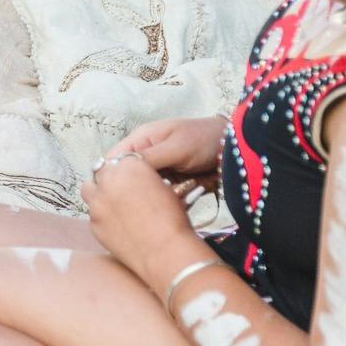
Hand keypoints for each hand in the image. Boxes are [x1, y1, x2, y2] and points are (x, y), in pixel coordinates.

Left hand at [81, 154, 198, 279]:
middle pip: (102, 170)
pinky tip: (116, 222)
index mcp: (130, 166)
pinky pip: (93, 212)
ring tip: (112, 201)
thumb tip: (138, 181)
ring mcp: (97, 202)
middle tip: (120, 186)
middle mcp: (109, 180)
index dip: (126, 167)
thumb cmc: (172, 220)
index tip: (129, 174)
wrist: (165, 250)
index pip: (121, 158)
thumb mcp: (167, 188)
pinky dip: (101, 214)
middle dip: (110, 176)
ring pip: (89, 188)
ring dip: (98, 191)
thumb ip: (145, 178)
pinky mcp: (93, 222)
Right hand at [104, 116, 227, 190]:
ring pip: (142, 189)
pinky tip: (173, 205)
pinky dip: (164, 201)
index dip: (109, 176)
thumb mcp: (175, 147)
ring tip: (163, 202)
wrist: (236, 149)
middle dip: (132, 190)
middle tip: (145, 200)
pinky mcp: (170, 183)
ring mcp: (158, 171)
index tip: (116, 193)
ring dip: (151, 197)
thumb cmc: (204, 140)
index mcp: (139, 141)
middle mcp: (144, 156)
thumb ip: (147, 158)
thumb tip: (118, 171)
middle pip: (125, 177)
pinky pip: (159, 195)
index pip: (112, 160)